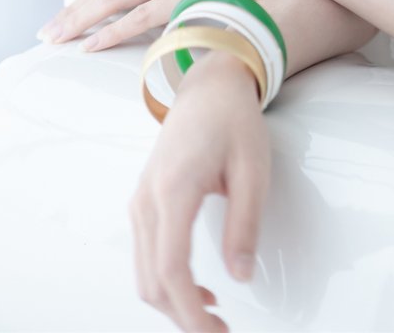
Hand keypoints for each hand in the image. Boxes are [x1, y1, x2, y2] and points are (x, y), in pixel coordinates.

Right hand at [131, 49, 268, 332]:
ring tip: (214, 316)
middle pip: (151, 281)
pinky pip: (145, 255)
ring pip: (144, 273)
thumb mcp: (253, 170)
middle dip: (183, 316)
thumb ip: (246, 224)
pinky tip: (199, 290)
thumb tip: (241, 275)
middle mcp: (147, 197)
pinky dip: (166, 282)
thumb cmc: (233, 119)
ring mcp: (140, 199)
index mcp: (174, 188)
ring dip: (174, 303)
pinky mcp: (144, 201)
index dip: (190, 312)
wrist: (209, 86)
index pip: (170, 269)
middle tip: (221, 331)